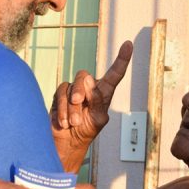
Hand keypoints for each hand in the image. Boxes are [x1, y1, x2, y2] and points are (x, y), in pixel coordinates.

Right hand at [52, 41, 132, 171]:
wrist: (67, 143)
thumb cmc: (86, 131)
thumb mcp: (98, 119)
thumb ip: (96, 100)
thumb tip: (88, 79)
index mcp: (104, 92)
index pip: (114, 74)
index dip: (122, 59)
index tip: (129, 44)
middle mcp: (88, 88)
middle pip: (84, 76)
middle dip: (80, 91)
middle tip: (78, 104)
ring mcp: (72, 91)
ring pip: (70, 87)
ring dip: (71, 107)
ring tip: (73, 123)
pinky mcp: (59, 96)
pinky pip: (59, 94)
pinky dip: (62, 109)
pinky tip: (64, 122)